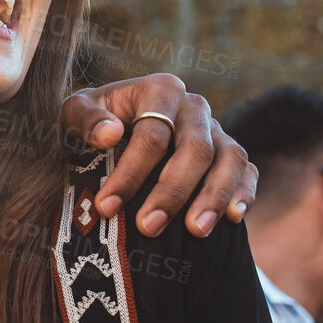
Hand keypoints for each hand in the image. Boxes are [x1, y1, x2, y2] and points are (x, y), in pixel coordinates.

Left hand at [61, 73, 256, 237]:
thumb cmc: (92, 121)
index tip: (107, 206)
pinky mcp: (229, 152)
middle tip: (148, 227)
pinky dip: (244, 192)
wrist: (115, 124)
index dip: (130, 172)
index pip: (152, 134)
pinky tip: (233, 218)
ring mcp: (216, 129)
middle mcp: (194, 107)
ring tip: (196, 232)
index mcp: (160, 90)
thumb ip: (86, 119)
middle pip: (195, 149)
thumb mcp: (75, 113)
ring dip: (214, 196)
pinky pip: (247, 169)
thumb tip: (111, 133)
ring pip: (229, 159)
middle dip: (172, 191)